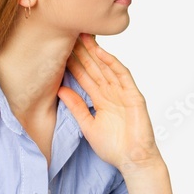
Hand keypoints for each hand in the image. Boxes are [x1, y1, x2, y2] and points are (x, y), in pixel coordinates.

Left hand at [59, 34, 159, 171]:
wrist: (132, 160)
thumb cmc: (114, 148)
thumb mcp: (87, 125)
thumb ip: (76, 107)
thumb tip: (60, 90)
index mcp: (100, 100)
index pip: (84, 77)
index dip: (73, 63)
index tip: (59, 49)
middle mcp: (111, 93)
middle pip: (94, 68)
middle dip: (82, 52)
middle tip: (70, 33)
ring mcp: (123, 93)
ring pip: (107, 68)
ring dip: (96, 52)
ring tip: (83, 35)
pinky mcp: (133, 96)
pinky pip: (122, 76)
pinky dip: (112, 63)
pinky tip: (101, 52)